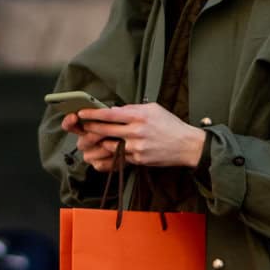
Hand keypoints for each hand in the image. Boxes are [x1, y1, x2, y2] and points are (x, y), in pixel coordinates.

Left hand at [69, 103, 205, 169]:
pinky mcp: (139, 159)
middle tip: (82, 125)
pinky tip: (110, 148)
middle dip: (90, 128)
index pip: (109, 114)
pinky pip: (120, 156)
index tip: (82, 113)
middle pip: (105, 130)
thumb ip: (133, 109)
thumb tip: (115, 110)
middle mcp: (136, 132)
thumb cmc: (170, 125)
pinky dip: (113, 152)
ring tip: (95, 138)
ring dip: (101, 142)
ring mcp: (137, 147)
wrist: (187, 145)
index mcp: (139, 116)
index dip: (92, 114)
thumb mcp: (153, 109)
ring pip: (110, 145)